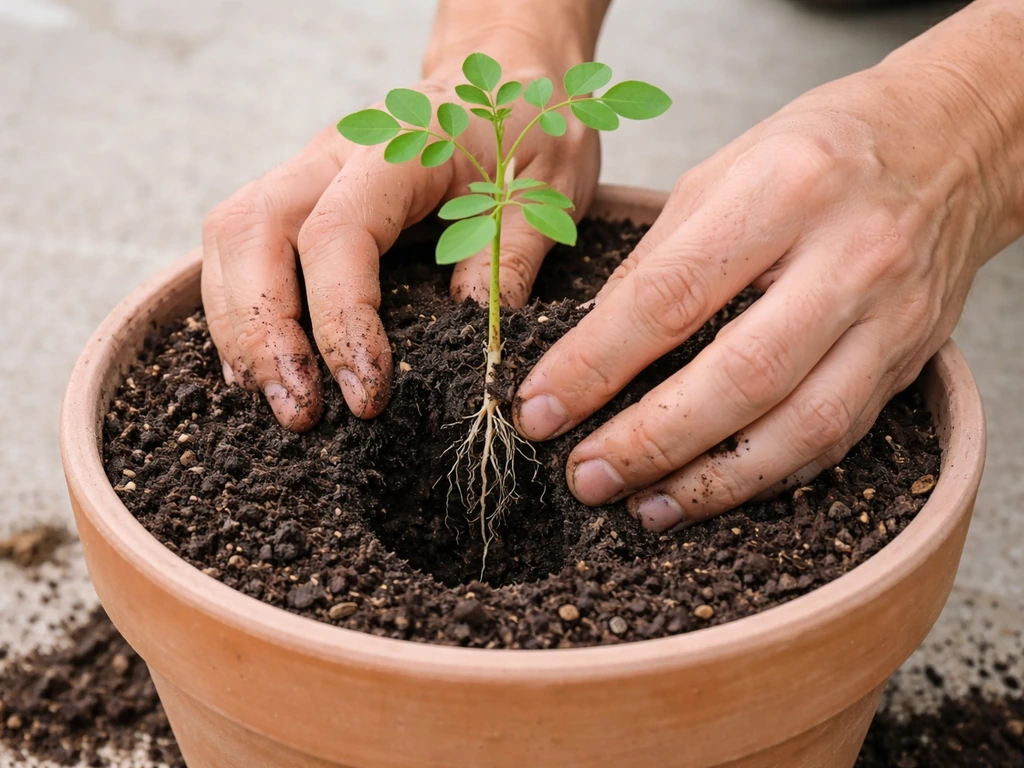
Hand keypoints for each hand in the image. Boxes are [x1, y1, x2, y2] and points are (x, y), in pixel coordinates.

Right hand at [201, 48, 598, 429]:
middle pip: (252, 233)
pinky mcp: (300, 195)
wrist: (503, 81)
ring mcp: (306, 171)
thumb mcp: (546, 195)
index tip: (367, 392)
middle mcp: (331, 154)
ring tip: (272, 398)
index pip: (336, 234)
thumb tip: (476, 335)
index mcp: (395, 150)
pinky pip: (241, 247)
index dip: (340, 320)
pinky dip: (238, 306)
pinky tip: (259, 361)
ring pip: (231, 238)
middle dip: (264, 332)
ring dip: (238, 325)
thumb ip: (512, 259)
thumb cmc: (526, 134)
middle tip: (300, 411)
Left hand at [514, 54, 1022, 530]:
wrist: (949, 143)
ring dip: (711, 482)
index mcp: (783, 189)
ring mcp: (890, 316)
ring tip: (642, 507)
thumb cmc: (819, 149)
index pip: (668, 296)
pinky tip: (712, 493)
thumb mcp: (722, 171)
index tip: (540, 410)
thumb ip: (659, 260)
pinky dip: (767, 477)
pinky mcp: (909, 360)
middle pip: (739, 375)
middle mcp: (848, 256)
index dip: (594, 364)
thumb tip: (592, 350)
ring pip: (799, 426)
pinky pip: (836, 439)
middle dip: (649, 440)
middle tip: (585, 475)